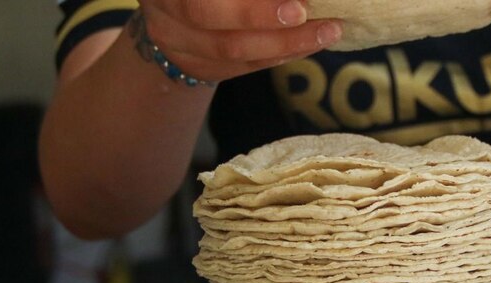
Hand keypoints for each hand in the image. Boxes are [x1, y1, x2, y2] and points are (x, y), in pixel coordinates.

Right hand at [136, 0, 342, 82]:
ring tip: (327, 33)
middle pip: (218, 29)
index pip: (205, 4)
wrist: (174, 1)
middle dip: (273, 28)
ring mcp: (173, 44)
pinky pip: (240, 67)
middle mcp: (163, 11)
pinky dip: (276, 55)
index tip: (298, 8)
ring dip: (285, 44)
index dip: (253, 11)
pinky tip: (306, 45)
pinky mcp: (193, 66)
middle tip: (320, 22)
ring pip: (232, 54)